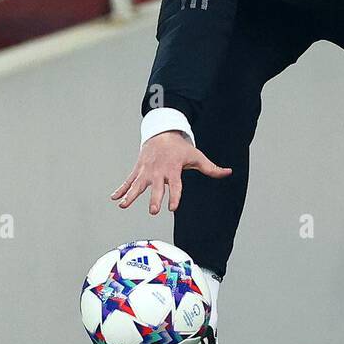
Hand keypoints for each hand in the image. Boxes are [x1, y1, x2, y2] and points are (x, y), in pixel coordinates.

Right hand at [111, 130, 231, 215]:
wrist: (162, 132)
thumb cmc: (181, 148)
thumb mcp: (197, 156)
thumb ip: (211, 168)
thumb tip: (229, 172)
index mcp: (173, 169)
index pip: (176, 186)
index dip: (175, 197)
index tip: (173, 208)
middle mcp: (159, 171)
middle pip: (156, 187)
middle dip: (155, 199)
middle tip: (153, 211)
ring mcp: (147, 170)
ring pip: (137, 184)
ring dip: (130, 195)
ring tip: (123, 205)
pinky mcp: (138, 169)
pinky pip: (128, 180)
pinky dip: (120, 189)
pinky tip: (114, 198)